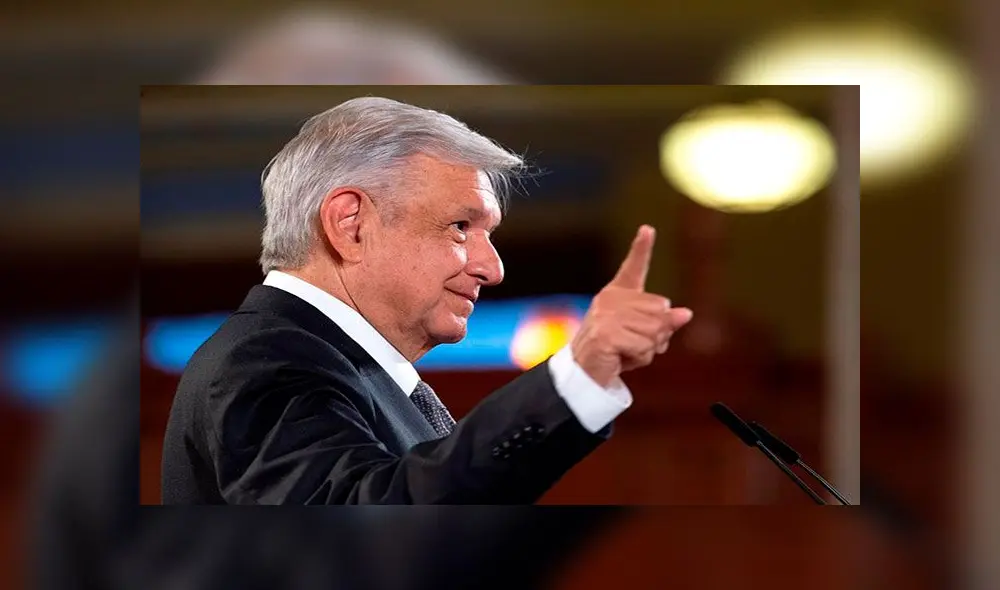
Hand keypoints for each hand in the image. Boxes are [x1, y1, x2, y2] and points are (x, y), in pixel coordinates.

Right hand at [570, 225, 692, 386]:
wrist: (585, 373)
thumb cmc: (616, 350)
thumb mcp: (644, 334)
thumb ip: (664, 322)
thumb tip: (686, 313)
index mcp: (619, 294)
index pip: (633, 268)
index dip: (642, 248)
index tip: (648, 229)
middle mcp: (611, 299)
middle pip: (661, 311)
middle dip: (657, 335)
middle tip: (634, 344)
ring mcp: (606, 316)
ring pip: (655, 332)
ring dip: (648, 349)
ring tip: (626, 352)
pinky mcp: (606, 334)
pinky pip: (643, 347)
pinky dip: (639, 359)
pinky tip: (621, 359)